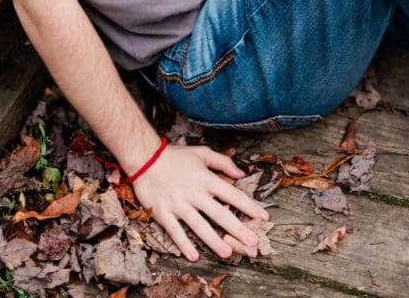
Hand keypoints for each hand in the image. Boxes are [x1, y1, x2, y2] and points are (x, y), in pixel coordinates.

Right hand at [133, 144, 268, 261]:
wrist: (145, 157)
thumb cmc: (175, 155)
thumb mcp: (201, 153)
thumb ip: (223, 162)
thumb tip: (241, 173)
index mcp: (205, 178)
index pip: (232, 195)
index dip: (249, 206)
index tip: (263, 217)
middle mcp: (194, 193)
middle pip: (220, 214)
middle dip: (238, 229)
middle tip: (252, 243)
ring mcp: (178, 204)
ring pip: (199, 226)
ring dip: (214, 241)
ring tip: (227, 253)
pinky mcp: (163, 212)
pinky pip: (175, 232)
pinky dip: (184, 244)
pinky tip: (194, 256)